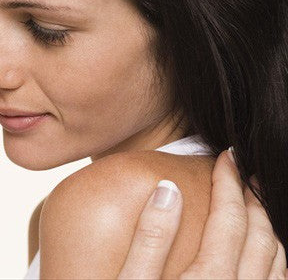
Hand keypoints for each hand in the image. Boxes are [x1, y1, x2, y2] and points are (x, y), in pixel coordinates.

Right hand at [118, 149, 285, 278]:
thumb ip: (150, 239)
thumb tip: (166, 190)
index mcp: (209, 277)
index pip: (229, 218)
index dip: (228, 182)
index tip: (227, 157)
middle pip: (259, 235)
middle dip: (254, 199)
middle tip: (246, 173)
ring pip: (277, 260)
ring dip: (269, 226)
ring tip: (257, 204)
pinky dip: (276, 259)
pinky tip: (264, 251)